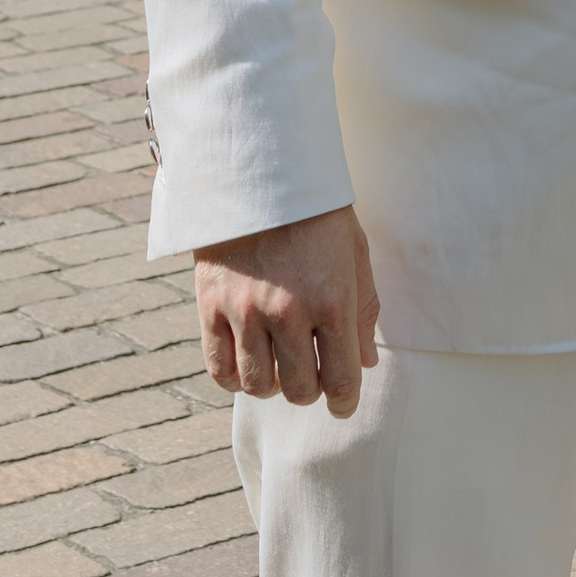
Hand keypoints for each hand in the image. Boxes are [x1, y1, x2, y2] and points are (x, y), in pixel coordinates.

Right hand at [194, 205, 378, 417]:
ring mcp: (245, 312)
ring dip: (273, 384)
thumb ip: (363, 311)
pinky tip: (248, 363)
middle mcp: (287, 312)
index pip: (341, 378)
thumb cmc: (315, 211)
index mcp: (331, 299)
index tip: (343, 405)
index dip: (345, 401)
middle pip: (299, 389)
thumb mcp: (354, 251)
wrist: (258, 171)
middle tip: (312, 372)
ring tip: (279, 363)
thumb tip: (365, 363)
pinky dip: (235, 378)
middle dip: (311, 389)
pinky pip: (220, 370)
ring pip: (258, 386)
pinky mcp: (210, 308)